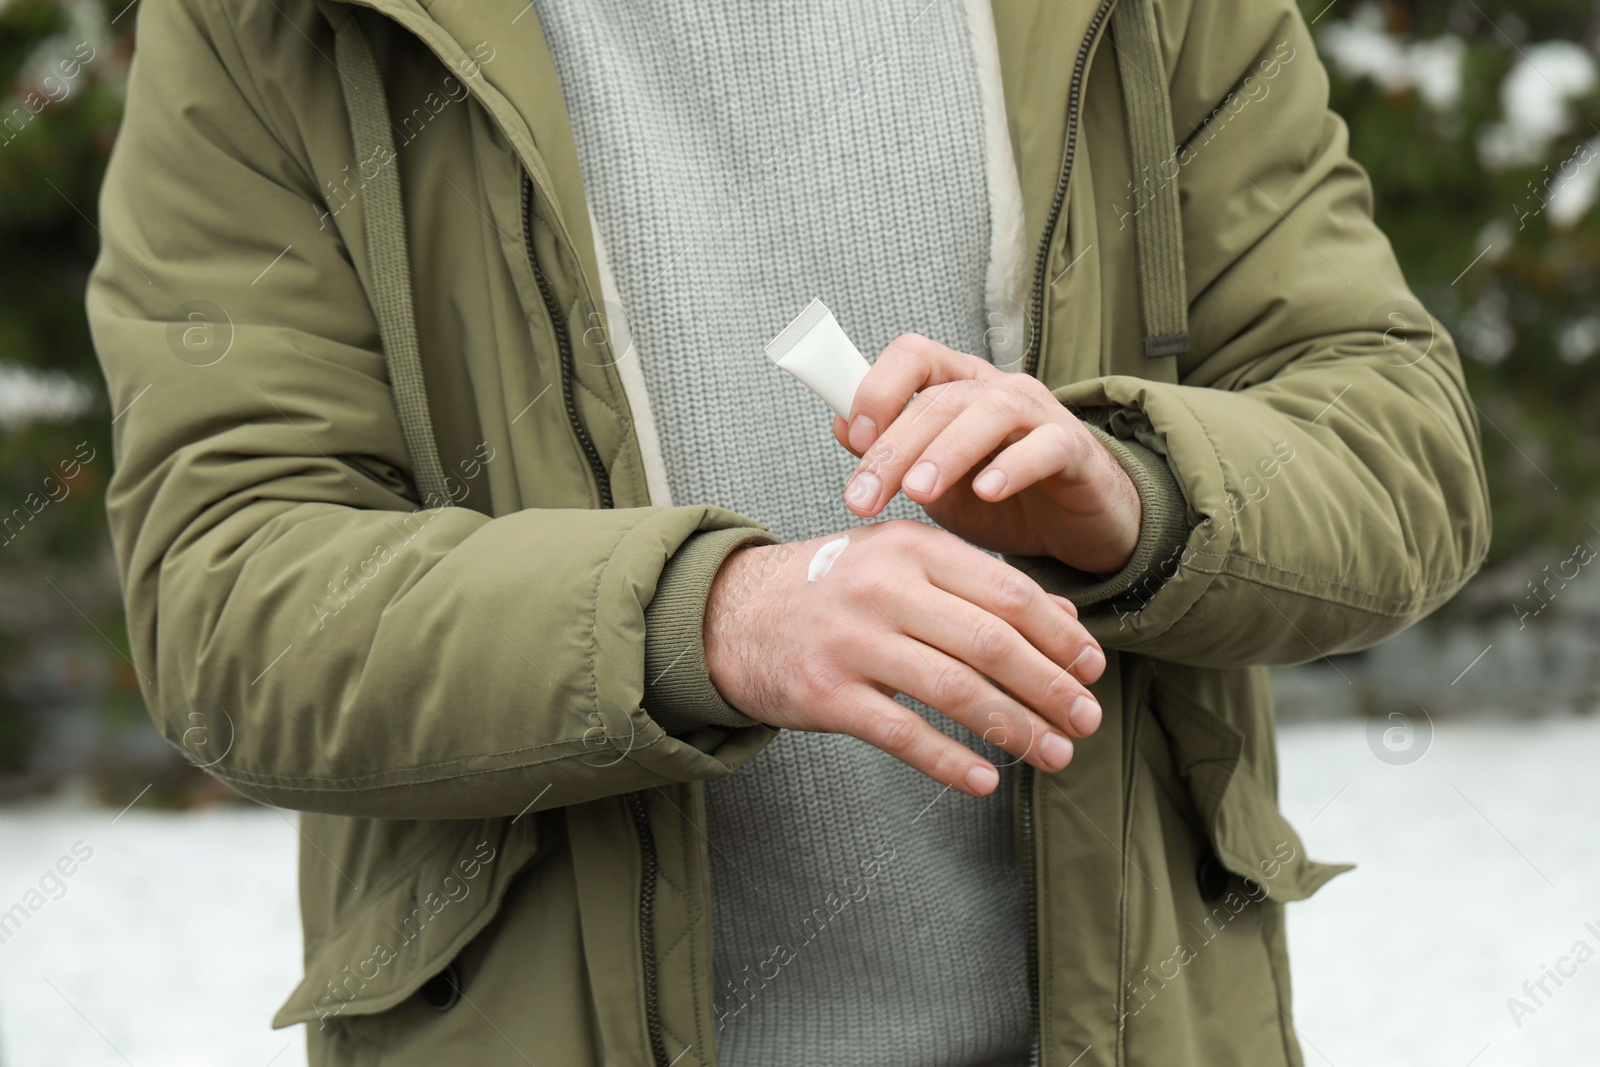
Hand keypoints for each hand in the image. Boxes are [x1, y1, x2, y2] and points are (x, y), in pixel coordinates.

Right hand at [702, 519, 1105, 795]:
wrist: (732, 614)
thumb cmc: (833, 590)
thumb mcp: (902, 565)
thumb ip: (979, 586)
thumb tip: (1065, 624)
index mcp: (911, 548)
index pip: (1007, 592)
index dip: (1060, 636)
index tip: (1094, 669)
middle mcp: (884, 588)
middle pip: (991, 643)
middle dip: (1051, 688)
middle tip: (1088, 719)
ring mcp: (852, 642)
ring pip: (955, 691)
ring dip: (1015, 728)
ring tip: (1054, 754)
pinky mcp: (825, 694)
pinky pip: (902, 734)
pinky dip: (950, 761)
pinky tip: (985, 780)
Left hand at [833, 334, 1141, 573]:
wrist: (1075, 529)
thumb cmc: (1000, 497)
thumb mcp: (934, 480)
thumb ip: (892, 451)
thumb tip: (840, 423)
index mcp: (957, 386)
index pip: (913, 356)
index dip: (877, 389)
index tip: (852, 442)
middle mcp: (996, 388)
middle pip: (939, 398)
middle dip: (894, 448)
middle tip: (864, 499)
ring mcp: (1040, 414)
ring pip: (989, 412)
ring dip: (946, 452)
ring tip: (918, 493)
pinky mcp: (1075, 450)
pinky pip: (1046, 446)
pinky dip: (1014, 467)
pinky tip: (986, 493)